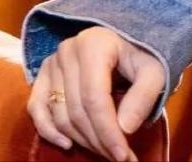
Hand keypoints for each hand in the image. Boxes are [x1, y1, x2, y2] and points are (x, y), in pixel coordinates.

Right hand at [26, 26, 164, 161]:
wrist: (124, 40)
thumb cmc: (142, 53)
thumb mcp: (155, 69)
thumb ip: (144, 95)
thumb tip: (125, 129)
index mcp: (94, 44)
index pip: (95, 99)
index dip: (108, 131)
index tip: (123, 155)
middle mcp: (67, 50)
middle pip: (77, 110)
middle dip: (98, 140)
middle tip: (118, 157)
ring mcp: (51, 62)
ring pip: (60, 115)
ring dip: (81, 140)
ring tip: (104, 151)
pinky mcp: (43, 74)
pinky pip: (36, 108)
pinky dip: (49, 131)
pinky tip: (68, 144)